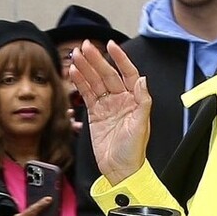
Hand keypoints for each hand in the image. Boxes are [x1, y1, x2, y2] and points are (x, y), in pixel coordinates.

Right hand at [69, 39, 150, 184]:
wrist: (120, 170)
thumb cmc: (133, 151)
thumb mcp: (141, 126)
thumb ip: (143, 101)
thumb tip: (142, 80)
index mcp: (134, 100)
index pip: (128, 73)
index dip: (120, 59)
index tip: (112, 45)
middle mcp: (121, 100)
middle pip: (108, 74)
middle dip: (96, 60)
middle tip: (85, 46)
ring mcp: (107, 106)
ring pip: (95, 82)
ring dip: (85, 68)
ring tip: (76, 55)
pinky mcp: (95, 114)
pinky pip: (87, 94)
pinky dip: (80, 83)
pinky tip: (74, 72)